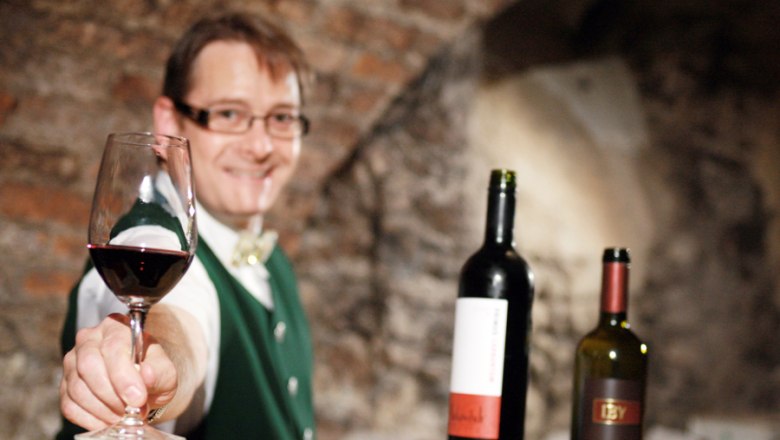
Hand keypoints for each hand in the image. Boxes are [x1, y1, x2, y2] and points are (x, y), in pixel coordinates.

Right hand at [59, 313, 178, 429]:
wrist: (141, 384)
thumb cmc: (153, 372)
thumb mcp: (165, 371)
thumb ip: (159, 371)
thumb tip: (146, 375)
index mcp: (116, 327)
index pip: (113, 347)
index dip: (124, 376)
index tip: (138, 398)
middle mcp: (89, 339)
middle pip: (89, 366)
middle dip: (112, 394)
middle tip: (131, 410)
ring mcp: (73, 362)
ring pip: (78, 388)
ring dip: (103, 409)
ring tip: (124, 415)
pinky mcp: (64, 386)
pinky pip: (70, 406)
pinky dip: (91, 419)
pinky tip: (109, 420)